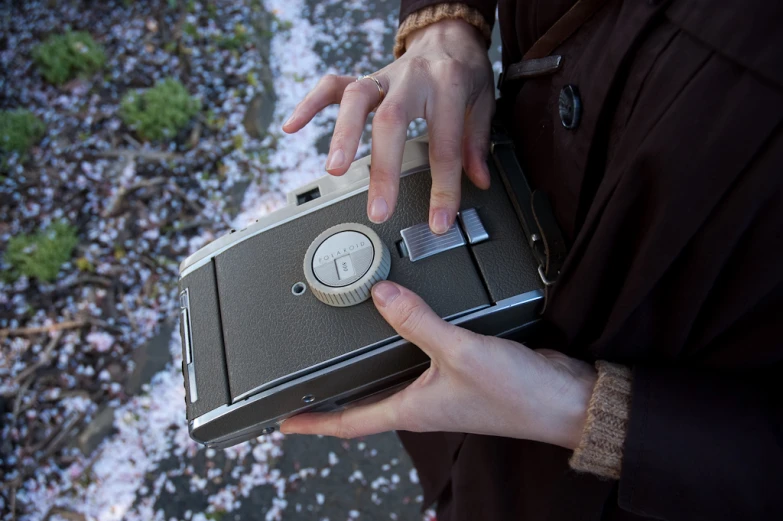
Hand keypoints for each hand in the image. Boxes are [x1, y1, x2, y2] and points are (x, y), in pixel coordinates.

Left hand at [281, 282, 597, 448]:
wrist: (562, 400)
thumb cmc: (517, 394)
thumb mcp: (460, 352)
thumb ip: (419, 322)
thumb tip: (381, 296)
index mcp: (412, 409)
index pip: (349, 423)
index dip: (313, 423)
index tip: (283, 422)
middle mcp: (421, 404)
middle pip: (362, 408)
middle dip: (330, 404)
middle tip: (302, 393)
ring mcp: (440, 392)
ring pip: (388, 386)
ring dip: (361, 380)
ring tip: (336, 364)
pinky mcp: (459, 375)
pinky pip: (416, 365)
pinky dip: (397, 353)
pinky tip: (399, 335)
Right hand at [282, 20, 495, 233]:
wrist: (448, 35)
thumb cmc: (464, 72)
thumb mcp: (483, 103)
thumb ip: (477, 143)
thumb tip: (477, 181)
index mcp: (448, 85)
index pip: (444, 144)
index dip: (443, 187)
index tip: (440, 220)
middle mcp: (412, 78)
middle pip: (392, 121)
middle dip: (384, 169)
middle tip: (379, 209)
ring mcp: (384, 77)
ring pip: (356, 99)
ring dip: (343, 135)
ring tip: (335, 170)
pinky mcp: (364, 77)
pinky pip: (331, 86)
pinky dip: (310, 105)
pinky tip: (293, 126)